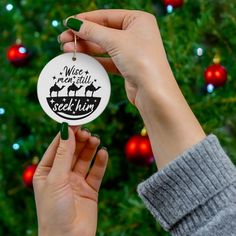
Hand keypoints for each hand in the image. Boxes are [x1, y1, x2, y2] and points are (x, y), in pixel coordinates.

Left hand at [33, 125, 107, 235]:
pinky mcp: (90, 189)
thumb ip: (64, 154)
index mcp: (47, 171)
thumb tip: (66, 130)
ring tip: (96, 140)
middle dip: (80, 140)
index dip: (67, 134)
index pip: (57, 147)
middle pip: (72, 151)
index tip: (76, 121)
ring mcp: (76, 181)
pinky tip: (103, 153)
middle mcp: (62, 175)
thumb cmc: (54, 211)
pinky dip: (100, 162)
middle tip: (88, 132)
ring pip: (85, 159)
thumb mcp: (56, 178)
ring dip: (90, 148)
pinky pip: (96, 172)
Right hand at [59, 9, 204, 169]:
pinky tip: (81, 59)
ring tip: (67, 49)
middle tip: (63, 39)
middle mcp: (136, 34)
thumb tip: (73, 23)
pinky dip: (94, 60)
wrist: (153, 92)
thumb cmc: (141, 60)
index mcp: (138, 20)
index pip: (106, 16)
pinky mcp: (127, 66)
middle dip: (83, 36)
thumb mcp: (115, 41)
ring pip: (104, 47)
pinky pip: (107, 60)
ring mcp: (132, 51)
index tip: (67, 24)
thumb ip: (93, 31)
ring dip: (86, 48)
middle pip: (103, 31)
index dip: (85, 20)